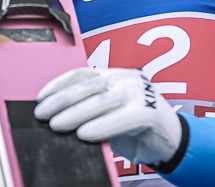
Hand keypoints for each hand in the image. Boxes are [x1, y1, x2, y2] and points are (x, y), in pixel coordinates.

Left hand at [35, 68, 182, 166]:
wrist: (173, 141)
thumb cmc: (138, 129)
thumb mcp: (110, 114)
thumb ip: (91, 112)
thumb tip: (58, 118)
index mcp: (114, 75)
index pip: (81, 74)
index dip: (58, 84)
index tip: (41, 97)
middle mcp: (125, 79)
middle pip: (87, 87)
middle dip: (61, 101)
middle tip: (42, 114)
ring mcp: (138, 92)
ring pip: (100, 101)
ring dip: (75, 113)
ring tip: (57, 124)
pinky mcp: (149, 110)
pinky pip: (121, 118)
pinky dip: (101, 126)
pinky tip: (85, 134)